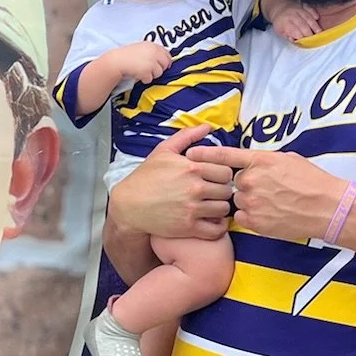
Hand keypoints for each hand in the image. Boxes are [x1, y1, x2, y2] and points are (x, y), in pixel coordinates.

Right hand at [108, 125, 235, 248]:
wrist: (129, 206)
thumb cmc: (145, 178)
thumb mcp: (163, 152)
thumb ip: (186, 137)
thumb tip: (206, 126)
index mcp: (191, 167)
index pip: (226, 171)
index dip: (222, 175)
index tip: (214, 178)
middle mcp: (194, 188)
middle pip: (227, 190)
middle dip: (222, 191)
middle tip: (213, 193)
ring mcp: (192, 209)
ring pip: (224, 209)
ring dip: (220, 208)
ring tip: (211, 206)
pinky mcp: (188, 227)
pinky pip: (216, 229)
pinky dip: (218, 227)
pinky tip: (210, 221)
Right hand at [110, 40, 172, 84]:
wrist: (118, 60)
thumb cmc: (127, 55)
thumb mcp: (141, 48)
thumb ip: (152, 52)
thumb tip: (163, 59)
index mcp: (153, 46)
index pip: (167, 54)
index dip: (166, 61)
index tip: (163, 65)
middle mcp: (154, 53)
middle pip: (165, 64)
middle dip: (160, 69)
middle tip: (151, 70)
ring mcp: (151, 62)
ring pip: (159, 73)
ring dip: (151, 74)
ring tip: (141, 71)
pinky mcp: (147, 71)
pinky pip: (150, 79)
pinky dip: (144, 79)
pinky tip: (138, 74)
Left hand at [206, 146, 346, 243]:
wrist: (327, 207)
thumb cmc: (312, 181)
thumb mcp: (288, 160)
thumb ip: (264, 161)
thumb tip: (252, 162)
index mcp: (260, 161)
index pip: (225, 155)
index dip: (205, 155)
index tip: (189, 156)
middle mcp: (251, 180)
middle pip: (233, 183)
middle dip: (245, 187)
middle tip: (267, 191)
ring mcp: (251, 202)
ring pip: (237, 202)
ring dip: (248, 203)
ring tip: (272, 204)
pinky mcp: (254, 221)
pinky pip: (241, 218)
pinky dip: (250, 217)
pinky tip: (269, 215)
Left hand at [269, 2, 320, 42]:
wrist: (280, 7)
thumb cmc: (281, 22)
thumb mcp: (280, 31)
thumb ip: (287, 36)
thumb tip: (294, 40)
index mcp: (285, 22)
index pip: (294, 31)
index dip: (300, 37)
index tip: (305, 42)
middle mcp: (292, 15)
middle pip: (302, 24)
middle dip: (309, 33)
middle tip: (314, 39)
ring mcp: (298, 9)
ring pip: (307, 17)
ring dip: (314, 25)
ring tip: (319, 32)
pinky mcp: (304, 5)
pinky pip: (310, 8)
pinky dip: (314, 12)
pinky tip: (317, 18)